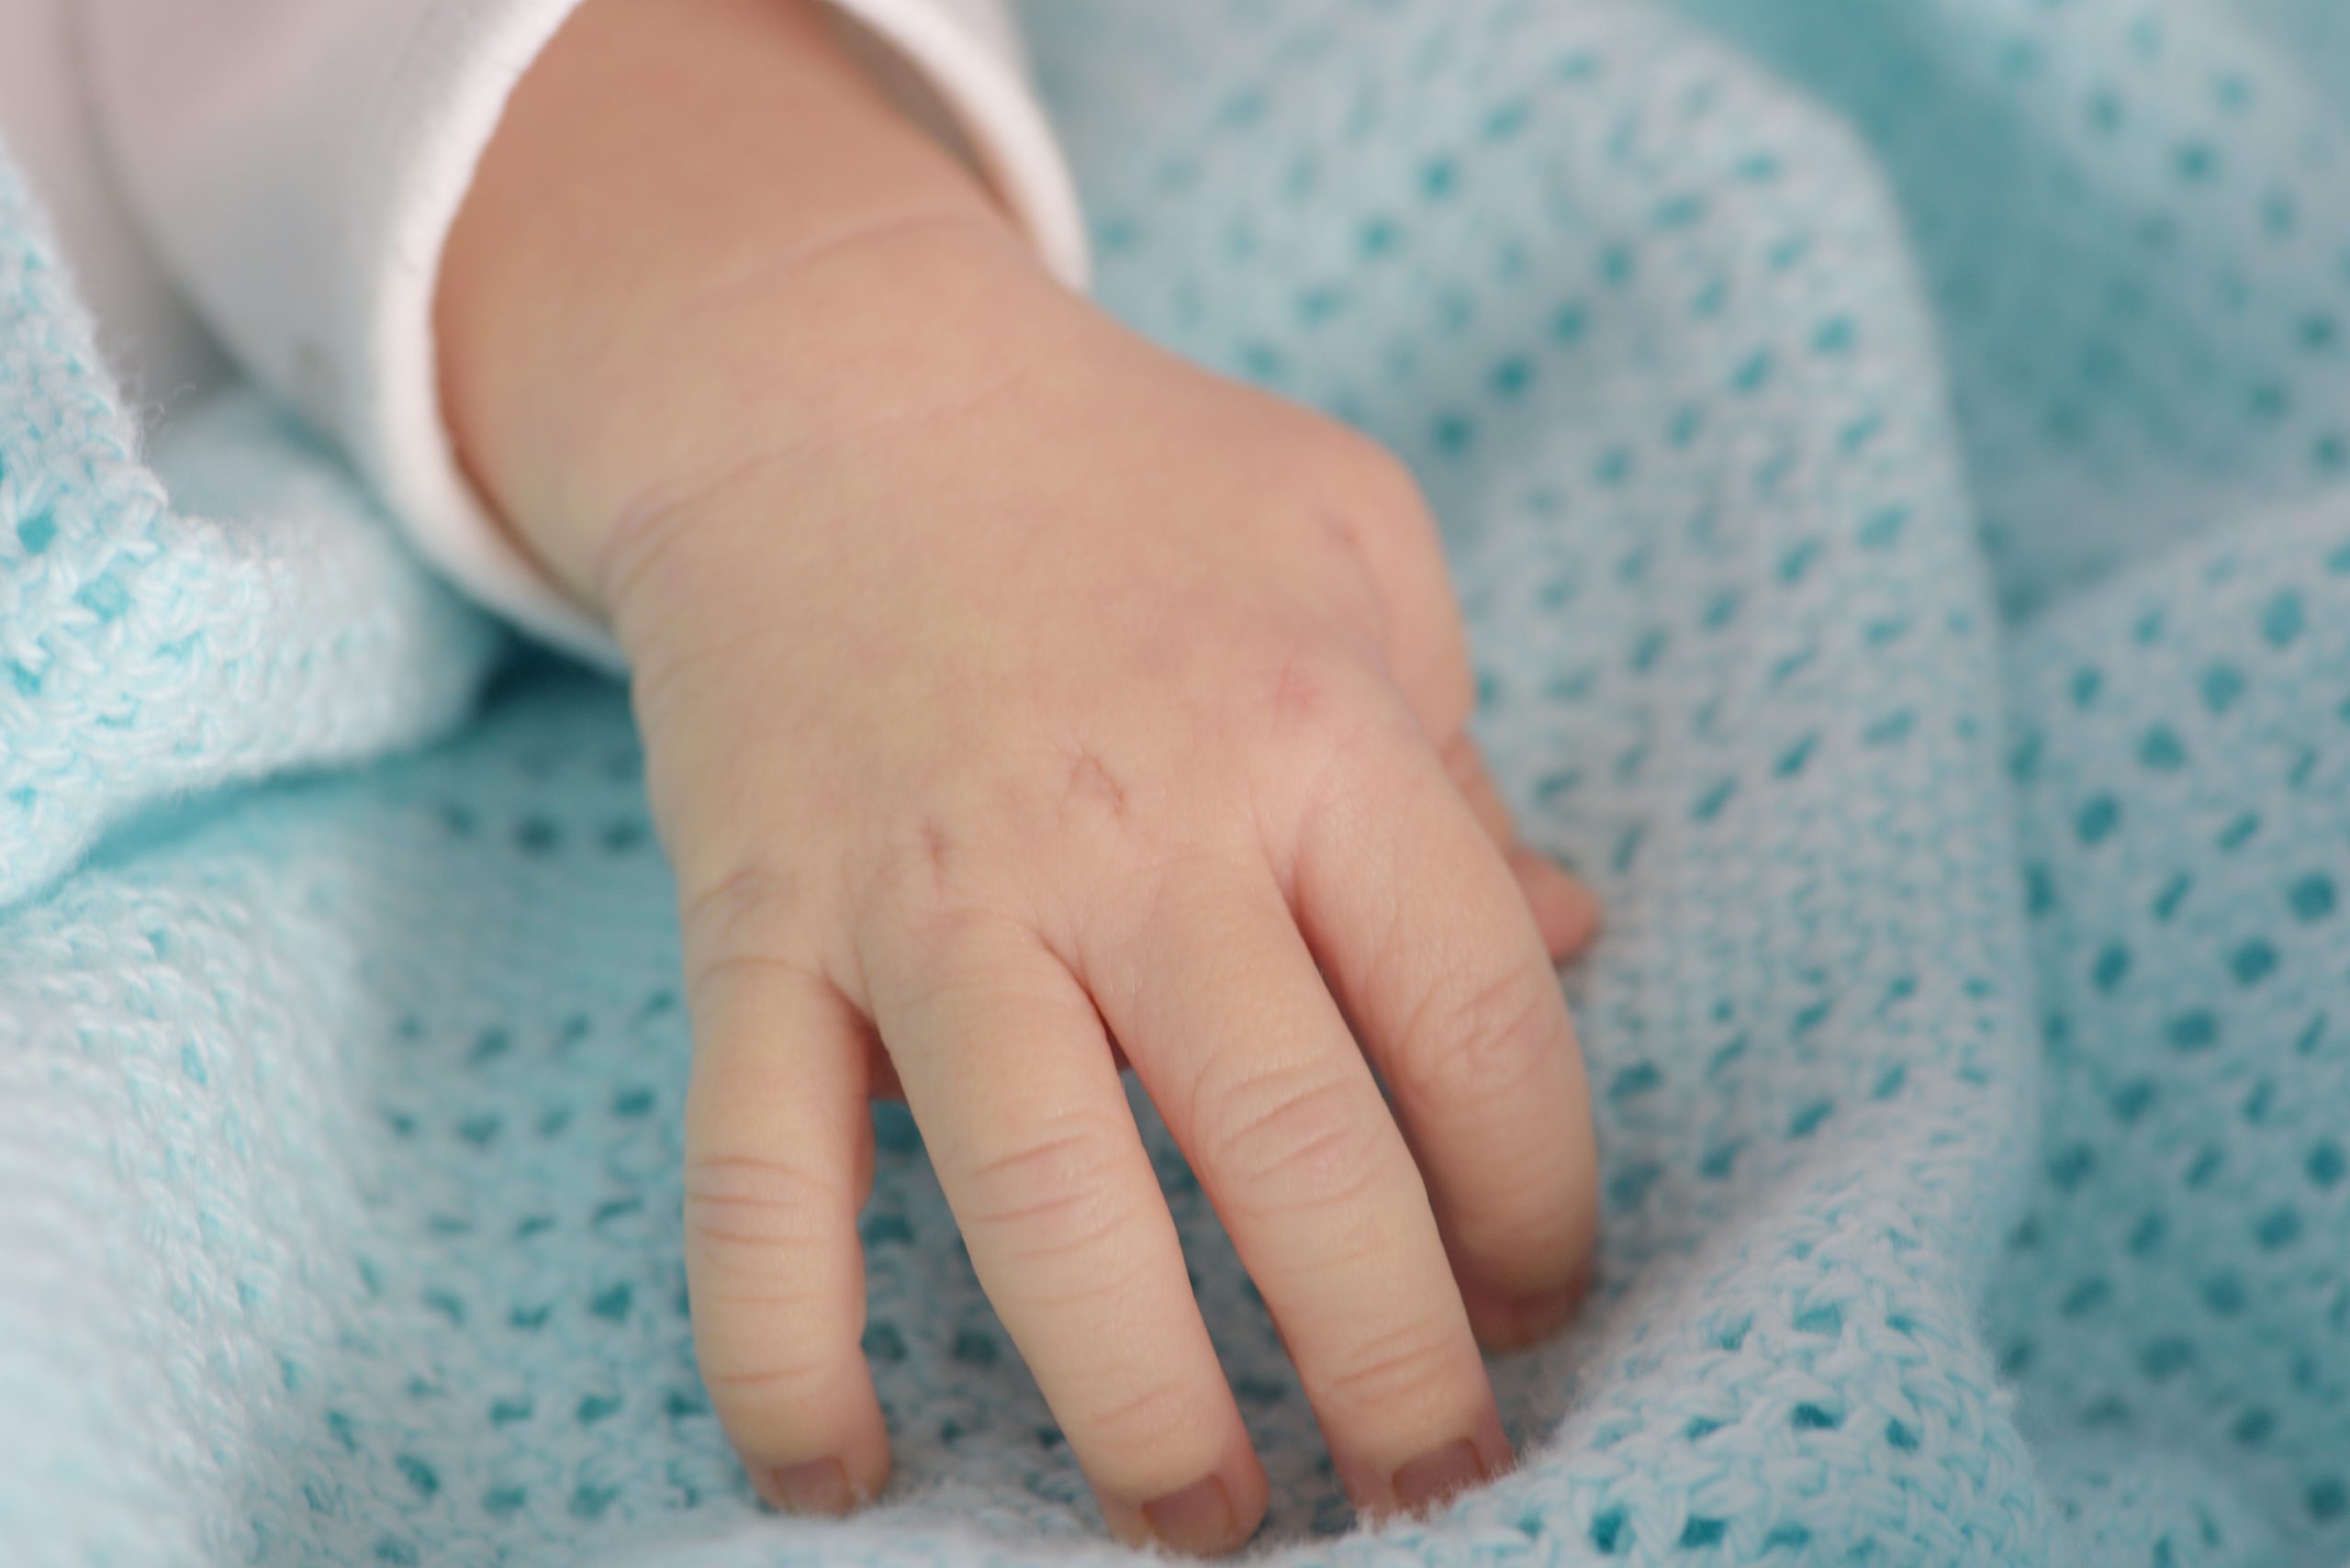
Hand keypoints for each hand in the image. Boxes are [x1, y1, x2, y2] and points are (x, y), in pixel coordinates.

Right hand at [598, 226, 1600, 1552]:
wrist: (826, 381)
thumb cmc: (1128, 471)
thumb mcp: (1353, 545)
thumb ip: (1456, 759)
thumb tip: (1573, 942)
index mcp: (1312, 731)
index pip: (1477, 1027)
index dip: (1540, 1203)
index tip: (1544, 1300)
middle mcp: (1133, 829)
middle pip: (1293, 1153)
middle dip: (1386, 1365)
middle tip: (1432, 1491)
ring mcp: (929, 892)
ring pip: (1046, 1204)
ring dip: (1137, 1405)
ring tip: (1207, 1527)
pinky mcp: (759, 932)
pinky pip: (755, 1175)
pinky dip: (778, 1348)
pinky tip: (832, 1480)